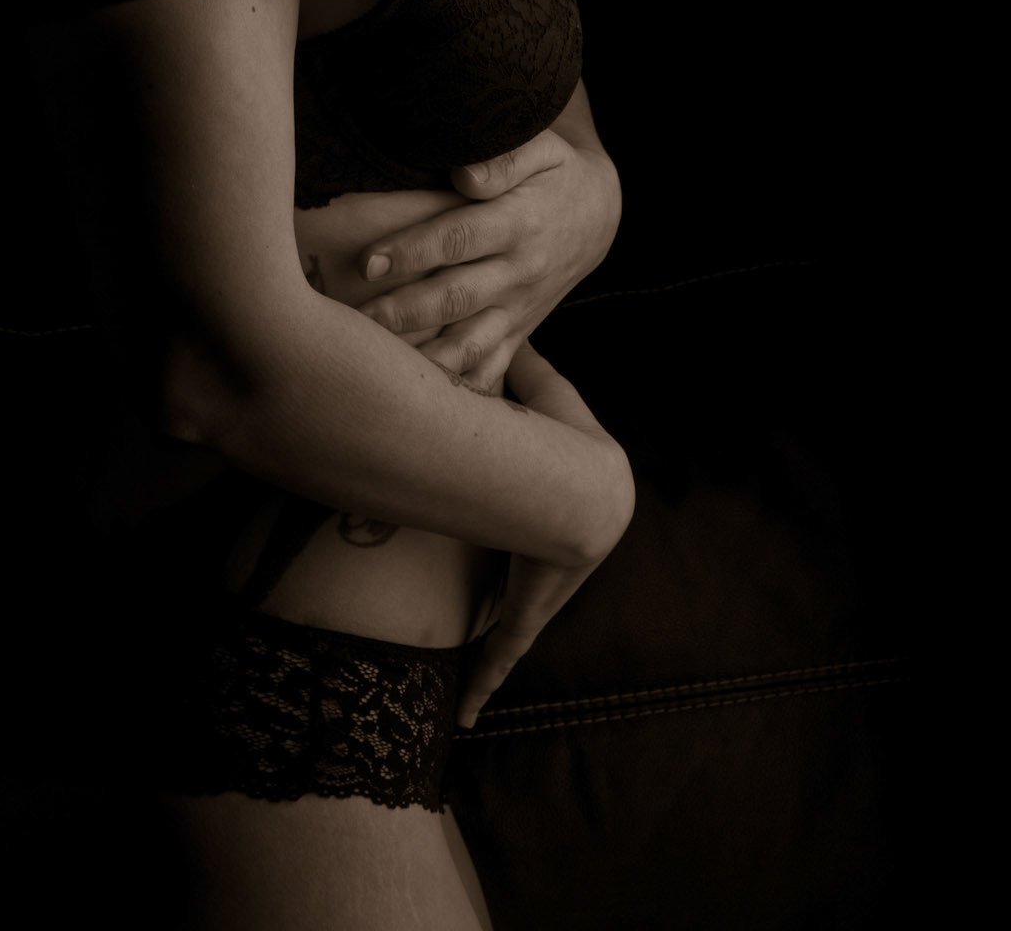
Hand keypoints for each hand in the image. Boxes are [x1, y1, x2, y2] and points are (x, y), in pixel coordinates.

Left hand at [355, 85, 621, 392]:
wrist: (599, 215)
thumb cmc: (556, 174)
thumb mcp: (543, 149)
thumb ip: (505, 159)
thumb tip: (464, 174)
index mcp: (519, 223)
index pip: (459, 239)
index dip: (414, 250)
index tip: (370, 262)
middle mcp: (519, 272)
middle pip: (456, 297)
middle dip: (404, 311)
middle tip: (356, 319)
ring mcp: (518, 308)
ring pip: (469, 343)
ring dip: (424, 358)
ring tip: (377, 368)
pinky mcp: (518, 332)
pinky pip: (490, 368)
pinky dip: (459, 389)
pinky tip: (420, 403)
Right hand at [456, 342, 632, 726]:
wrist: (582, 492)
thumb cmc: (563, 438)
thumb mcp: (543, 397)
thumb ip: (523, 369)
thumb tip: (507, 332)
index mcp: (570, 514)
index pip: (545, 523)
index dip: (531, 527)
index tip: (524, 533)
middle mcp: (560, 560)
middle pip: (528, 584)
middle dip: (512, 599)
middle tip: (480, 611)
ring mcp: (544, 593)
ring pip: (512, 627)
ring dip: (492, 655)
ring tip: (467, 689)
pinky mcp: (526, 615)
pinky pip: (501, 653)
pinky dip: (485, 684)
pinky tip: (467, 717)